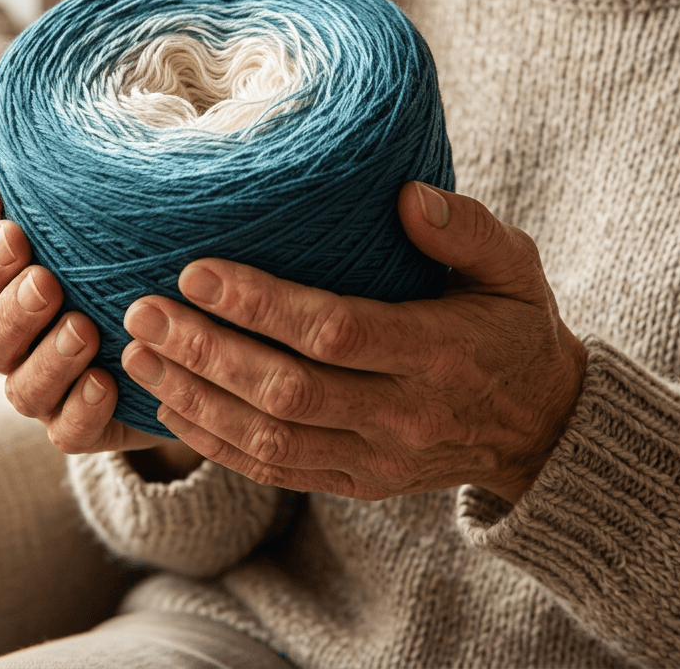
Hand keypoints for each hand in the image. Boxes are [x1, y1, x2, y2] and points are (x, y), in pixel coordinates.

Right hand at [0, 123, 197, 471]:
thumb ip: (58, 168)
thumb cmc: (129, 253)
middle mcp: (7, 320)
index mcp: (3, 263)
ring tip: (80, 321)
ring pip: (10, 372)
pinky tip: (107, 382)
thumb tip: (6, 119)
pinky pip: (62, 427)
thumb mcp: (108, 205)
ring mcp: (38, 375)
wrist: (182, 339)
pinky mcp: (76, 421)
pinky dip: (79, 407)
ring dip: (38, 346)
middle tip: (25, 247)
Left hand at [121, 182, 586, 503]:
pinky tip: (171, 408)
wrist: (541, 427)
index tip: (195, 272)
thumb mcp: (513, 266)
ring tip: (138, 357)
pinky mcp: (357, 482)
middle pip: (286, 391)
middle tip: (143, 314)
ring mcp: (376, 458)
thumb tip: (406, 196)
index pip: (334, 332)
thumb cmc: (514, 328)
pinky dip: (216, 444)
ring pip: (269, 440)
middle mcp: (402, 416)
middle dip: (206, 352)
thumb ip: (465, 229)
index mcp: (437, 354)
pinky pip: (275, 473)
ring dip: (196, 399)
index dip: (260, 306)